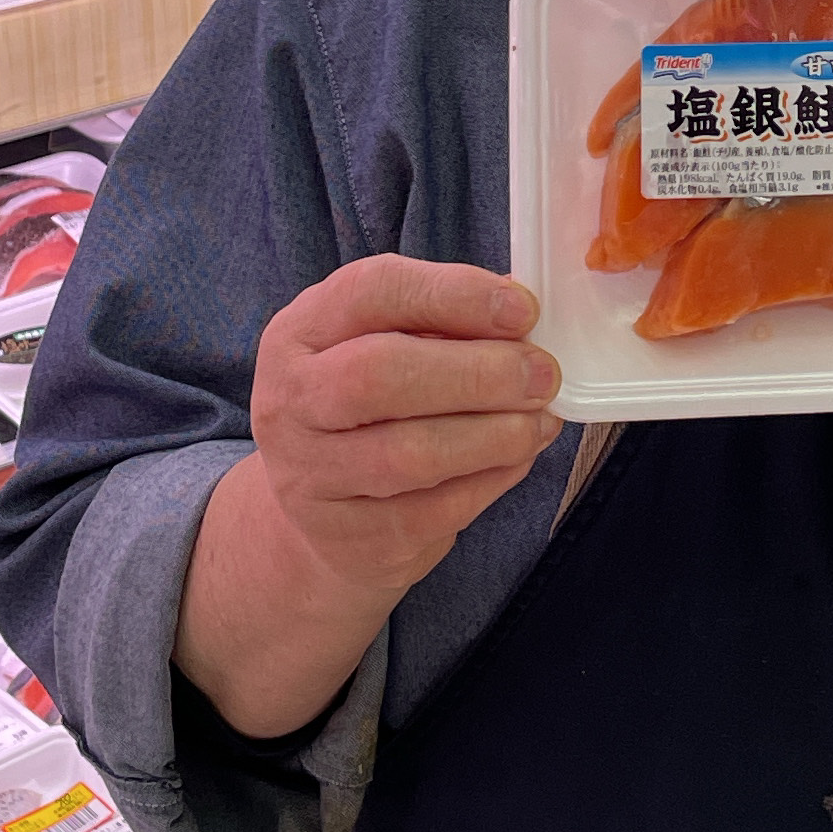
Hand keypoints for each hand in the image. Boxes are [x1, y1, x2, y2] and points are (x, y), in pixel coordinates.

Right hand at [251, 256, 562, 601]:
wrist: (321, 517)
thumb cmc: (368, 410)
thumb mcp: (382, 346)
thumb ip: (442, 322)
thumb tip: (522, 313)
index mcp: (300, 333)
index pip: (369, 292)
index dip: (453, 294)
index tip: (522, 309)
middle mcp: (290, 402)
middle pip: (380, 374)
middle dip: (477, 371)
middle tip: (542, 374)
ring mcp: (311, 478)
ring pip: (409, 453)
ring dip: (493, 434)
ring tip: (539, 420)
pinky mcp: (351, 539)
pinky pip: (433, 510)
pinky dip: (490, 479)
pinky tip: (517, 457)